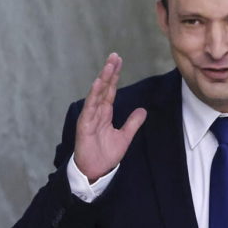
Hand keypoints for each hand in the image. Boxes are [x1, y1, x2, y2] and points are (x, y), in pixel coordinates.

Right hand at [73, 53, 146, 181]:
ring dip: (102, 79)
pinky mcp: (84, 125)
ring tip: (108, 65)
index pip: (110, 90)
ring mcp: (89, 117)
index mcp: (105, 113)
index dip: (115, 76)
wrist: (95, 171)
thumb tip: (143, 110)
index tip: (119, 61)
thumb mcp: (124, 137)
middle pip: (103, 88)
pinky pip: (90, 107)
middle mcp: (96, 112)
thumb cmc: (105, 155)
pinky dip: (94, 95)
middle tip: (115, 56)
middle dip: (109, 72)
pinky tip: (98, 83)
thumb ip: (132, 123)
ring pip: (96, 94)